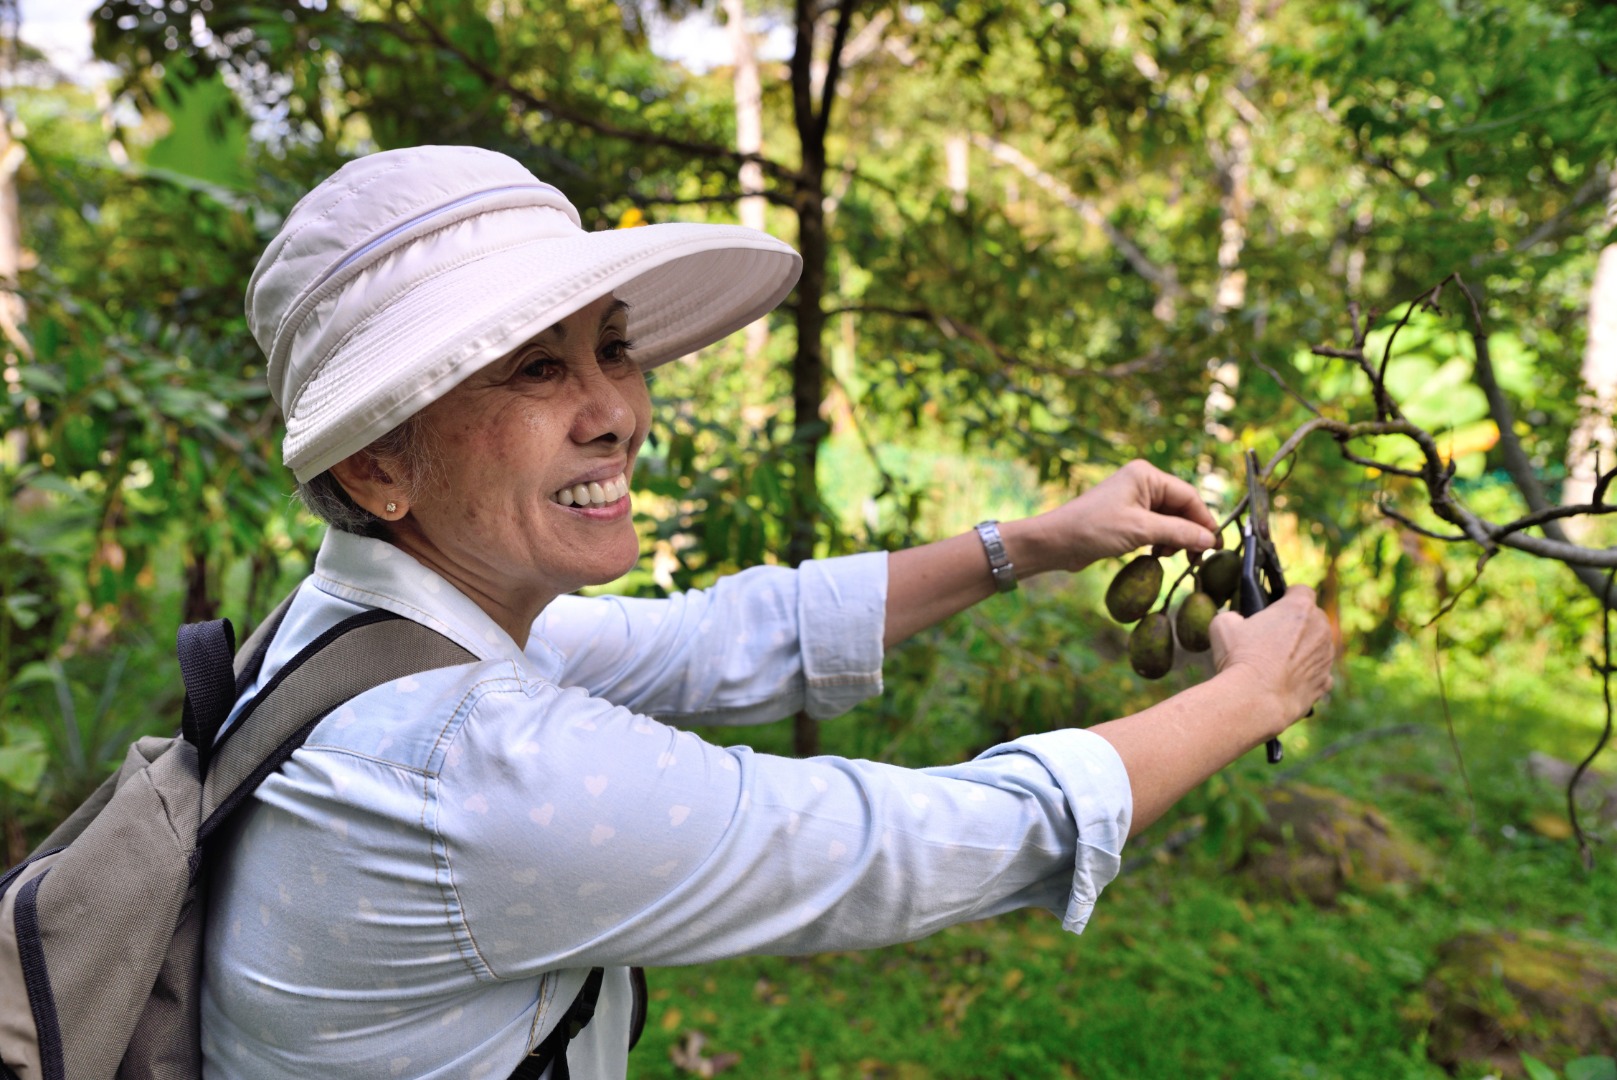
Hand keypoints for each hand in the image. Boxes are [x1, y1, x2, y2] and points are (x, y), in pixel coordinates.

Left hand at [1016, 459, 1219, 574]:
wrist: (1056, 542)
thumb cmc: (1094, 529)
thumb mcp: (1140, 530)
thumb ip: (1179, 532)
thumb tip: (1210, 540)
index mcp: (1146, 475)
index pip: (1188, 496)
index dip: (1204, 521)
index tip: (1215, 546)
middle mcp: (1142, 483)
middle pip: (1181, 508)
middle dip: (1189, 532)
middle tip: (1195, 558)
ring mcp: (1134, 500)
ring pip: (1170, 520)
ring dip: (1174, 539)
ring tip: (1167, 556)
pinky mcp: (1127, 518)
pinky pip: (1156, 528)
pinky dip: (1160, 542)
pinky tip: (1155, 555)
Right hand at [1209, 586, 1334, 733]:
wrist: (1255, 699)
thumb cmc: (1240, 658)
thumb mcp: (1222, 624)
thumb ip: (1234, 615)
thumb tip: (1237, 620)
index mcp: (1299, 608)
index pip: (1302, 591)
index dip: (1288, 597)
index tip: (1276, 606)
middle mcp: (1320, 628)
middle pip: (1313, 618)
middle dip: (1297, 624)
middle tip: (1271, 637)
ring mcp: (1326, 656)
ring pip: (1318, 646)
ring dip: (1303, 650)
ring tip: (1276, 663)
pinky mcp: (1325, 681)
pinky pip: (1319, 673)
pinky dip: (1307, 675)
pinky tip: (1286, 681)